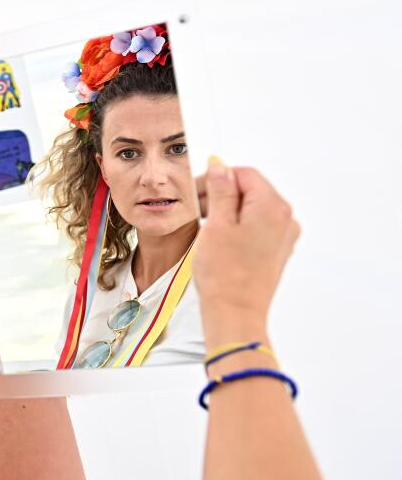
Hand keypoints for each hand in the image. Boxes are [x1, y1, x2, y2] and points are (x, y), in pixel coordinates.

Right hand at [193, 158, 300, 346]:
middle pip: (251, 190)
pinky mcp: (277, 251)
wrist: (235, 313)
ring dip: (229, 211)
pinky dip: (238, 227)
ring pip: (253, 209)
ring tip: (205, 229)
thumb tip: (220, 165)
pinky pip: (257, 227)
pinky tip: (219, 242)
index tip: (196, 193)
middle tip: (195, 211)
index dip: (218, 178)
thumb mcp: (216, 224)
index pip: (245, 174)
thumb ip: (220, 190)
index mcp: (272, 206)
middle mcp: (285, 218)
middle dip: (222, 195)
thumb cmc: (224, 273)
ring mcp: (284, 236)